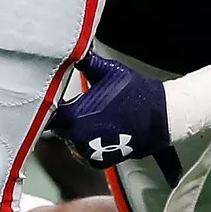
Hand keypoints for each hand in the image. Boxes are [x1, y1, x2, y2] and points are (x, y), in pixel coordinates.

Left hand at [49, 52, 171, 166]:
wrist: (161, 117)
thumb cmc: (136, 93)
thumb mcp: (109, 71)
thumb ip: (86, 62)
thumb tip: (72, 50)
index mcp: (75, 115)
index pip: (48, 112)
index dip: (49, 104)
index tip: (52, 97)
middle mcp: (79, 137)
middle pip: (59, 128)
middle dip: (64, 117)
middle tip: (74, 104)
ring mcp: (90, 151)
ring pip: (70, 141)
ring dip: (75, 131)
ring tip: (88, 117)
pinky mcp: (100, 161)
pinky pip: (83, 153)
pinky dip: (86, 144)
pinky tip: (96, 131)